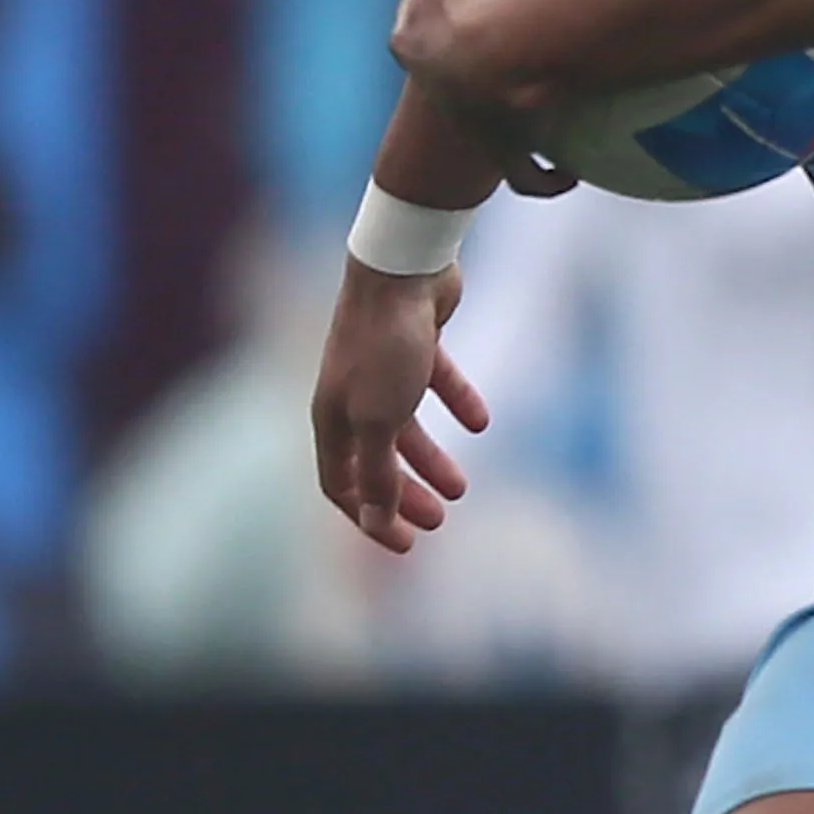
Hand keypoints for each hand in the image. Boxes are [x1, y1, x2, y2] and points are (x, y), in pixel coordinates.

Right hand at [309, 253, 490, 551]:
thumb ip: (377, 473)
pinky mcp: (415, 342)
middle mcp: (350, 395)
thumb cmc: (385, 346)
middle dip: (403, 496)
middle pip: (374, 461)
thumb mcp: (380, 420)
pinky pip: (435, 382)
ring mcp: (381, 369)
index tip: (407, 545)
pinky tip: (482, 421)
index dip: (370, 519)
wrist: (403, 268)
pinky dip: (457, 403)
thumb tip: (376, 521)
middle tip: (439, 522)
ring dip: (431, 460)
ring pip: (405, 427)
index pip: (342, 485)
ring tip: (462, 488)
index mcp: (332, 419)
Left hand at [384, 0, 579, 188]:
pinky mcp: (511, 155)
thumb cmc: (475, 1)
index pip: (411, 27)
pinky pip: (529, 175)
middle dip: (456, 72)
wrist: (510, 62)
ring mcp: (475, 126)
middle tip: (486, 56)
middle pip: (442, 80)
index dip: (425, 13)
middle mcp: (441, 92)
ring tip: (522, 117)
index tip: (445, 3)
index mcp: (419, 47)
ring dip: (496, 126)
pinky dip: (544, 177)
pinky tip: (564, 175)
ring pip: (480, 131)